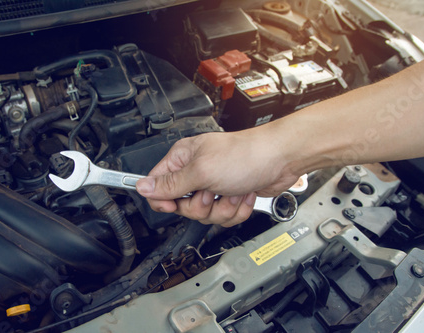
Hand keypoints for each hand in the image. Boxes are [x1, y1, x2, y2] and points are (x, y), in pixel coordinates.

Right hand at [135, 129, 300, 226]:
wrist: (281, 160)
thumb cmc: (245, 155)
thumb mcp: (201, 171)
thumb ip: (170, 184)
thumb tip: (143, 186)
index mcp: (183, 159)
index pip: (157, 185)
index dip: (163, 200)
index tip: (174, 204)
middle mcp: (196, 172)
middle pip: (182, 206)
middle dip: (201, 206)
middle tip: (211, 192)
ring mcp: (214, 186)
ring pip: (205, 215)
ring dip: (222, 208)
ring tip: (232, 191)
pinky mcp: (229, 196)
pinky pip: (224, 217)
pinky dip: (236, 210)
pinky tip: (243, 194)